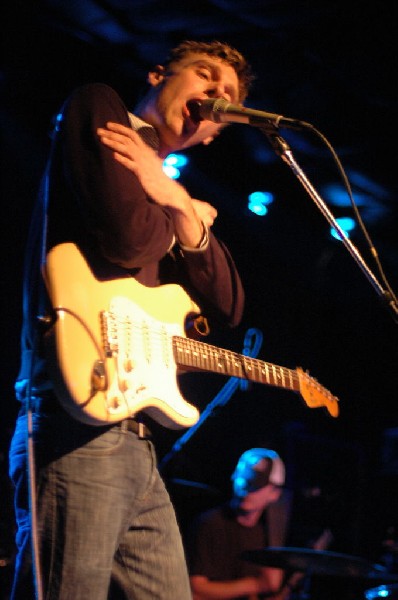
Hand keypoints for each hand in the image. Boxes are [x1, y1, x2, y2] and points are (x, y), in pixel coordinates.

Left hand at [97, 122, 212, 246]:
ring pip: (127, 148)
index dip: (120, 128)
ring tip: (102, 139)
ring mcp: (144, 163)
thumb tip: (132, 155)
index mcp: (146, 150)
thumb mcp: (151, 165)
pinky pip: (131, 164)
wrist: (170, 192)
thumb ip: (142, 158)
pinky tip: (113, 156)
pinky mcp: (143, 174)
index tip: (108, 124)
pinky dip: (122, 159)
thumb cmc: (159, 180)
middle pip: (127, 139)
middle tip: (99, 130)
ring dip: (113, 143)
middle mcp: (145, 154)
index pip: (132, 134)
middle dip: (112, 133)